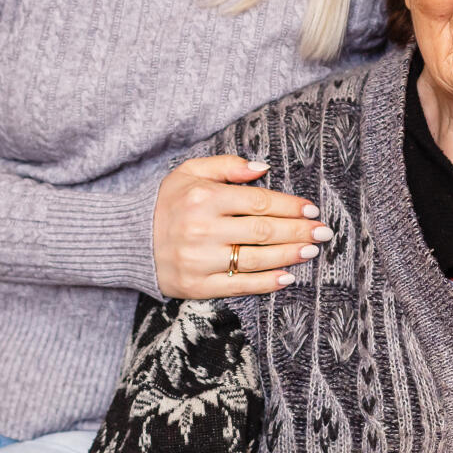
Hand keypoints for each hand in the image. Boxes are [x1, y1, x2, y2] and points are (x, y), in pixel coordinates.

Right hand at [154, 155, 330, 298]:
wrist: (128, 240)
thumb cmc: (166, 202)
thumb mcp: (189, 172)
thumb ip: (227, 166)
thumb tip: (263, 167)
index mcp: (203, 198)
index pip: (258, 202)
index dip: (289, 206)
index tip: (311, 209)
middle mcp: (201, 229)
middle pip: (263, 231)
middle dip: (298, 231)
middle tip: (323, 232)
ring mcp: (199, 260)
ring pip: (255, 259)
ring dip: (290, 256)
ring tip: (311, 250)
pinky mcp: (196, 286)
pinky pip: (239, 286)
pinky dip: (266, 283)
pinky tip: (287, 277)